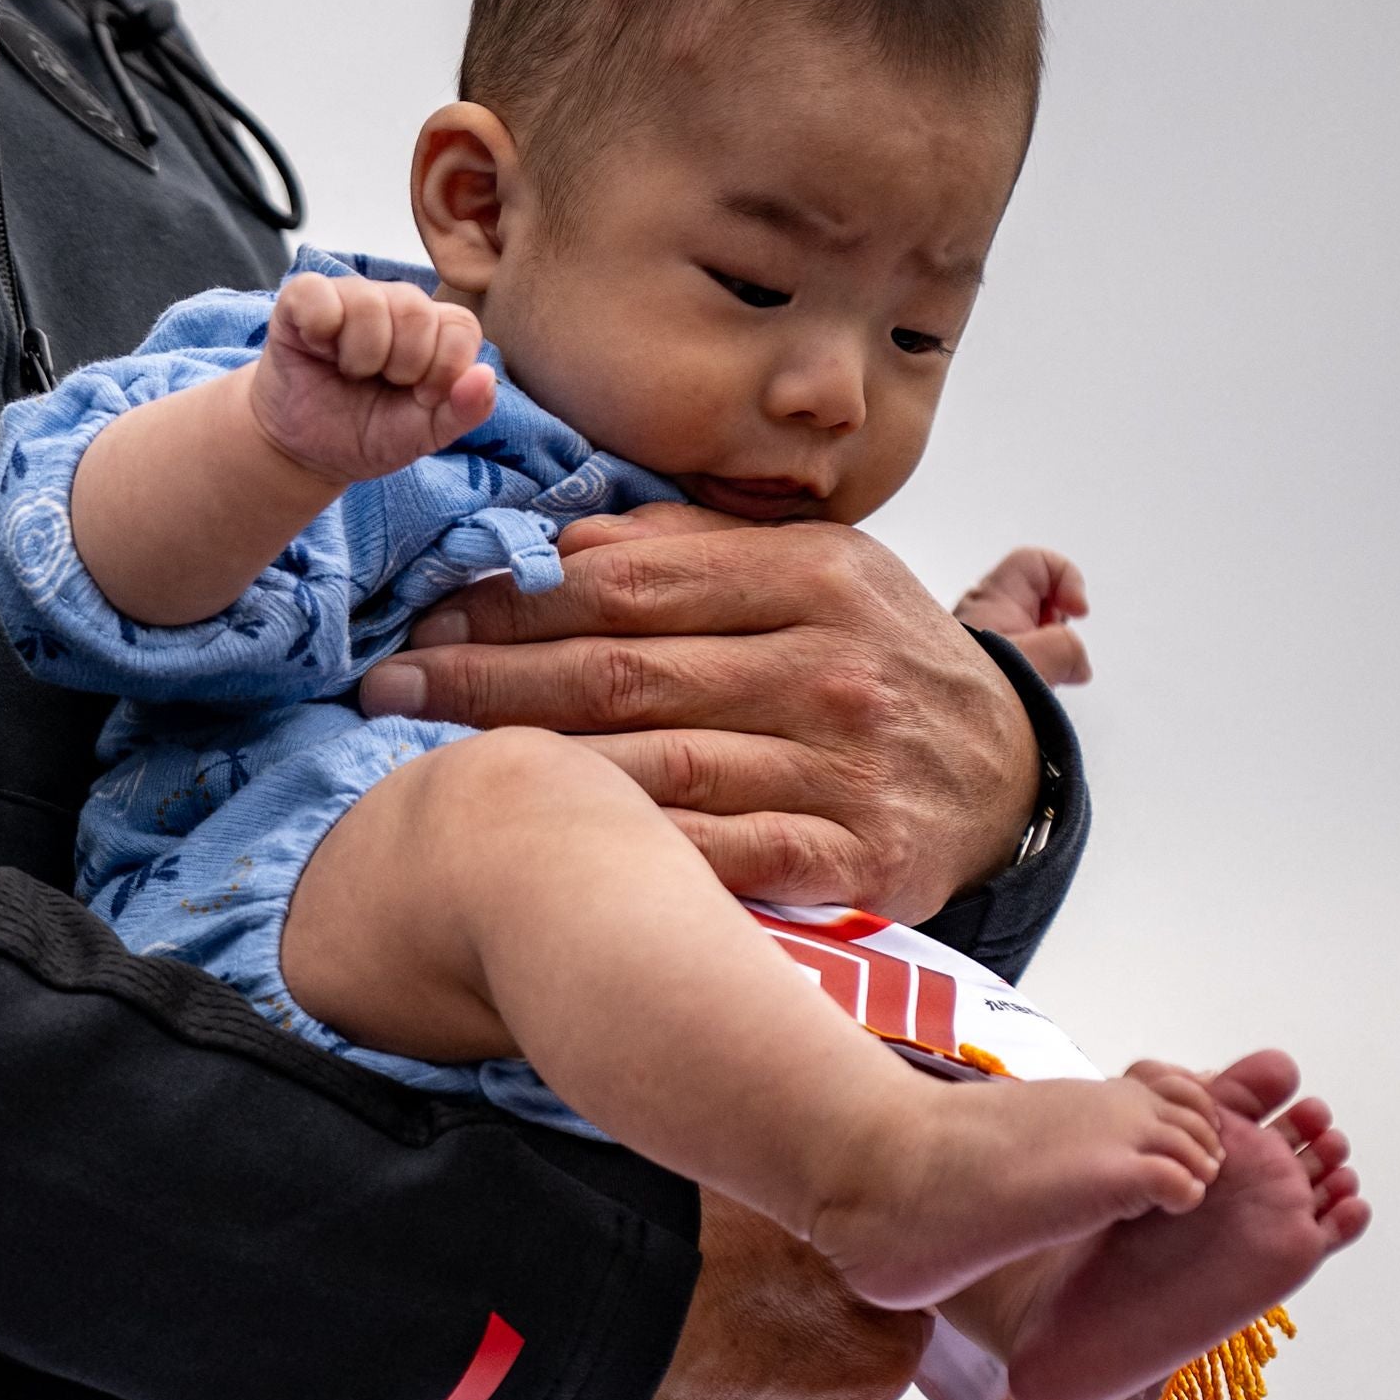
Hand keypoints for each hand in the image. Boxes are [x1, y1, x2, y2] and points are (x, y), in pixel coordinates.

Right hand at [246, 273, 494, 486]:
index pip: (460, 326)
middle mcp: (396, 304)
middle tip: (380, 384)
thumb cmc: (367, 433)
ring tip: (349, 372)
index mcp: (434, 331)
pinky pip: (316, 294)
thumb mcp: (423, 435)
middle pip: (416, 310)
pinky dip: (319, 327)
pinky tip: (318, 350)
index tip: (419, 397)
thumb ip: (464, 410)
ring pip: (369, 302)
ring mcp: (350, 297)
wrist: (306, 450)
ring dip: (360, 355)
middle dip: (401, 364)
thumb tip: (484, 376)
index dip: (443, 368)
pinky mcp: (303, 299)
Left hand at [353, 504, 1038, 918]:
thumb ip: (693, 550)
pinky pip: (716, 853)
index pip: (630, 584)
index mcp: (815, 573)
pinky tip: (545, 844)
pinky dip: (627, 849)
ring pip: (654, 763)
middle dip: (486, 678)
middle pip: (623, 670)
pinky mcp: (856, 857)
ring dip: (529, 766)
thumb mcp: (816, 573)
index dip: (514, 601)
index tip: (427, 616)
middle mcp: (831, 662)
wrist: (1011, 772)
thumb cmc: (882, 664)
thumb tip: (567, 542)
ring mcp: (845, 763)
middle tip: (388, 686)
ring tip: (426, 762)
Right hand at [545, 1194, 929, 1399]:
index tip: (772, 1277)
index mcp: (868, 1364)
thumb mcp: (761, 1197)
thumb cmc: (658, 1245)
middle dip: (756, 1369)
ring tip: (628, 1361)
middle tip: (687, 1315)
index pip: (878, 1332)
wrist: (538, 1324)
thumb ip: (813, 1213)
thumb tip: (831, 1184)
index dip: (823, 1301)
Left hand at [951, 545, 1092, 687]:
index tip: (1075, 613)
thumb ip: (1066, 648)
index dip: (1066, 578)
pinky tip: (1030, 693)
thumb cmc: (968, 692)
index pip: (1035, 563)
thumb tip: (1077, 666)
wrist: (932, 729)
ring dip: (1049, 657)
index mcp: (992, 599)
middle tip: (1053, 655)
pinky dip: (1036, 675)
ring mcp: (987, 641)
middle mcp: (987, 615)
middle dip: (1059, 628)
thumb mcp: (1034, 662)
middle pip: (1042, 600)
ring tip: (1038, 680)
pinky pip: (1024, 660)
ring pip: (1035, 634)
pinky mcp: (987, 667)